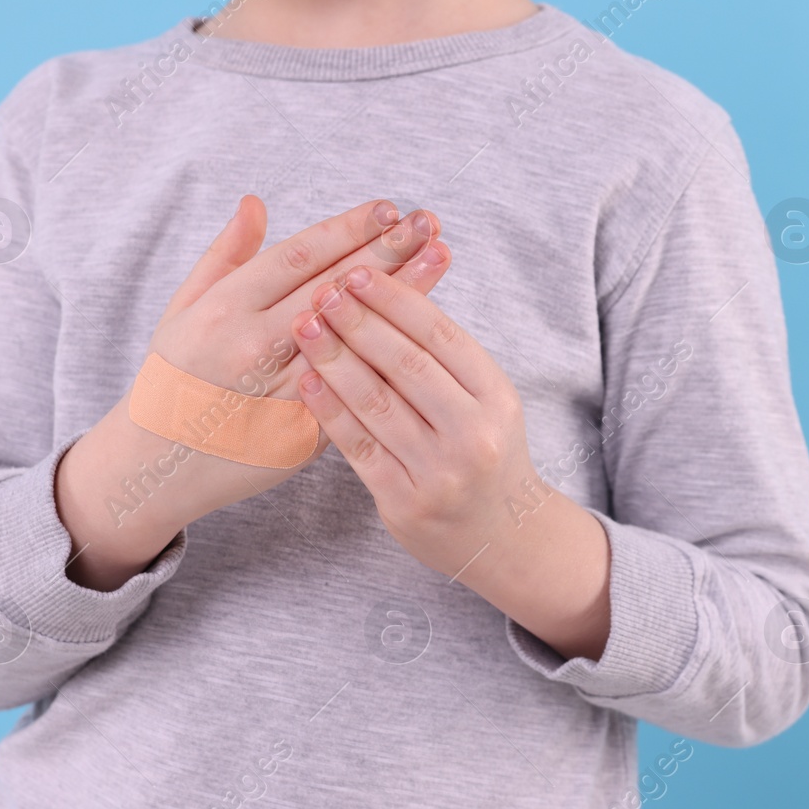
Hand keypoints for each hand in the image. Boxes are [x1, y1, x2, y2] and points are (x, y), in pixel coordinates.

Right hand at [56, 196, 451, 590]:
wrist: (157, 467)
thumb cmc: (173, 379)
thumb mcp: (182, 309)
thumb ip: (224, 257)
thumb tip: (256, 202)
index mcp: (224, 309)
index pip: (298, 257)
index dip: (347, 229)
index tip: (389, 207)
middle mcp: (252, 345)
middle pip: (334, 288)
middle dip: (388, 251)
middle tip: (431, 222)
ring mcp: (279, 391)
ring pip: (354, 336)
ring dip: (403, 297)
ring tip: (440, 258)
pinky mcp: (301, 432)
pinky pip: (355, 390)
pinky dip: (391, 358)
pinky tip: (426, 333)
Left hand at [290, 263, 612, 659]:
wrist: (502, 536)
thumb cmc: (485, 455)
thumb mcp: (488, 403)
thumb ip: (448, 360)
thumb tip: (389, 292)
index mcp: (497, 398)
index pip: (442, 337)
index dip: (396, 300)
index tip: (358, 271)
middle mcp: (473, 434)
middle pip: (408, 366)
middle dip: (360, 322)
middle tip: (324, 290)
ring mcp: (439, 472)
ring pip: (378, 403)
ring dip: (336, 359)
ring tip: (306, 325)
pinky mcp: (405, 502)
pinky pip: (360, 446)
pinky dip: (331, 410)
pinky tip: (308, 380)